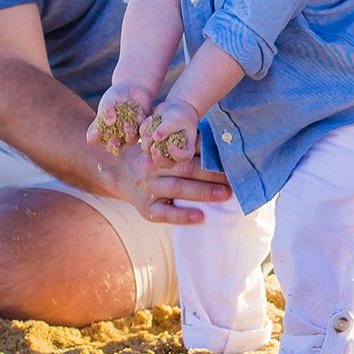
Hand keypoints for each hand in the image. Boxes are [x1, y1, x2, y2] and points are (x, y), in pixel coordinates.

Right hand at [86, 82, 152, 154]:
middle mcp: (115, 133)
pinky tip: (139, 114)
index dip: (94, 138)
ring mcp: (129, 132)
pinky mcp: (142, 127)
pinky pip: (142, 130)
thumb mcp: (109, 99)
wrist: (134, 87)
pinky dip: (140, 123)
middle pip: (112, 147)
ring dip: (128, 135)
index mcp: (102, 128)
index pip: (94, 139)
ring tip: (127, 124)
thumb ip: (107, 110)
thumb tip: (110, 122)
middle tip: (114, 138)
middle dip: (112, 145)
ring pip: (129, 141)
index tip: (97, 133)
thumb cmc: (116, 94)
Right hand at [114, 142, 231, 224]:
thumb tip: (222, 137)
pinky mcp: (146, 209)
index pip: (188, 149)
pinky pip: (165, 214)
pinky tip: (201, 217)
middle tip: (235, 177)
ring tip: (225, 194)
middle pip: (186, 168)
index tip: (231, 156)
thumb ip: (186, 141)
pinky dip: (183, 216)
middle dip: (212, 173)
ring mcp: (149, 189)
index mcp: (161, 149)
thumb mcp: (163, 144)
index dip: (210, 152)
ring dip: (203, 192)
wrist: (118, 172)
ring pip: (178, 188)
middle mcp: (154, 167)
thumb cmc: (153, 156)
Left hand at [139, 98, 200, 167]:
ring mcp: (160, 150)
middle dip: (157, 156)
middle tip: (153, 147)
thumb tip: (156, 137)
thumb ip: (168, 127)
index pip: (184, 157)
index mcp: (186, 147)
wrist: (173, 108)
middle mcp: (173, 153)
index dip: (177, 154)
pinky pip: (142, 140)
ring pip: (149, 152)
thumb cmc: (180, 113)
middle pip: (165, 163)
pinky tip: (150, 119)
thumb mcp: (176, 118)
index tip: (170, 145)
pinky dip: (144, 129)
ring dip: (147, 137)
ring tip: (152, 119)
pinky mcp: (150, 144)